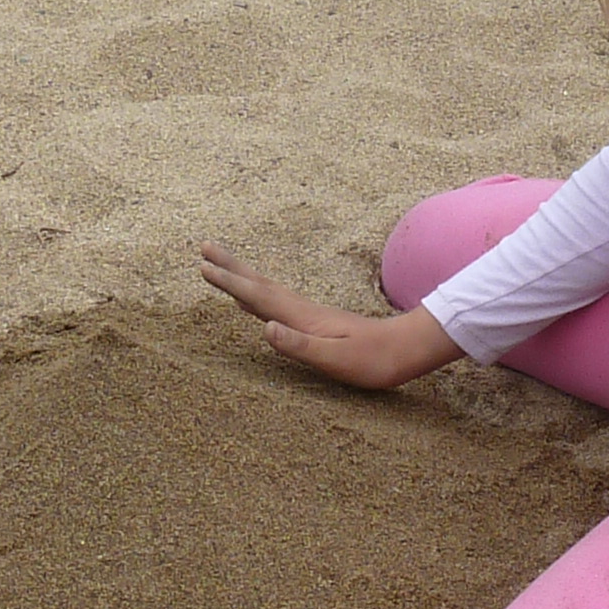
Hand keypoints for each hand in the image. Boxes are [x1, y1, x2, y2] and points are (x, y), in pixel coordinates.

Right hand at [197, 245, 465, 391]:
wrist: (405, 351)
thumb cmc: (372, 361)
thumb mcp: (335, 359)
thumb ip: (299, 345)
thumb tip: (266, 328)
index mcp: (302, 317)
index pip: (258, 296)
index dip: (230, 282)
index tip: (204, 266)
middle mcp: (302, 310)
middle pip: (259, 283)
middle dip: (230, 267)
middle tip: (204, 248)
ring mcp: (309, 314)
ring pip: (266, 290)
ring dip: (242, 277)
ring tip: (221, 267)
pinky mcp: (315, 322)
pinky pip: (276, 303)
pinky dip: (257, 296)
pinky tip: (254, 301)